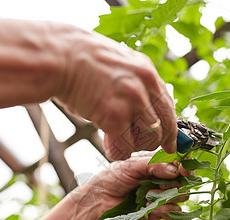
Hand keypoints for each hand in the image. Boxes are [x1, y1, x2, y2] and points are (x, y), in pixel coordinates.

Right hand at [52, 28, 176, 159]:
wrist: (59, 57)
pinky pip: (125, 146)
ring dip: (134, 146)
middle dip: (152, 141)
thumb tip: (145, 105)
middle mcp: (144, 87)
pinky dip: (118, 152)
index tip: (170, 143)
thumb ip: (135, 82)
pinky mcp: (114, 117)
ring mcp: (131, 102)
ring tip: (117, 140)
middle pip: (163, 126)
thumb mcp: (118, 64)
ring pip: (148, 139)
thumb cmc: (81, 60)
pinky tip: (109, 146)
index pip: (168, 107)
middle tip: (136, 143)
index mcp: (147, 72)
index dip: (170, 129)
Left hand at [73, 153, 189, 219]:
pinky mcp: (158, 211)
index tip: (184, 170)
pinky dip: (165, 209)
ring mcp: (161, 196)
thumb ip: (154, 165)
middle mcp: (162, 179)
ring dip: (168, 196)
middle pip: (185, 181)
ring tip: (150, 195)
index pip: (179, 163)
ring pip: (182, 197)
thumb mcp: (132, 165)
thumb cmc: (112, 178)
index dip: (185, 166)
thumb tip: (174, 169)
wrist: (99, 200)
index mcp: (156, 164)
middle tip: (162, 184)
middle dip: (177, 183)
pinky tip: (149, 207)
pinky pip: (173, 212)